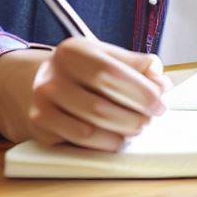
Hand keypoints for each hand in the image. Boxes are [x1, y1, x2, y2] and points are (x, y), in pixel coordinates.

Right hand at [0, 38, 172, 150]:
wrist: (34, 82)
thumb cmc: (83, 69)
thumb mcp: (107, 55)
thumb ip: (138, 65)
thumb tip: (162, 83)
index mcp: (72, 52)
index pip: (111, 73)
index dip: (140, 91)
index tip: (160, 103)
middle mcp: (51, 78)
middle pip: (100, 106)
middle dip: (133, 117)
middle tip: (151, 119)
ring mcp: (41, 106)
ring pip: (88, 131)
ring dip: (121, 134)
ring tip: (137, 128)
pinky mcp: (39, 130)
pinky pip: (77, 144)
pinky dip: (104, 144)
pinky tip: (117, 138)